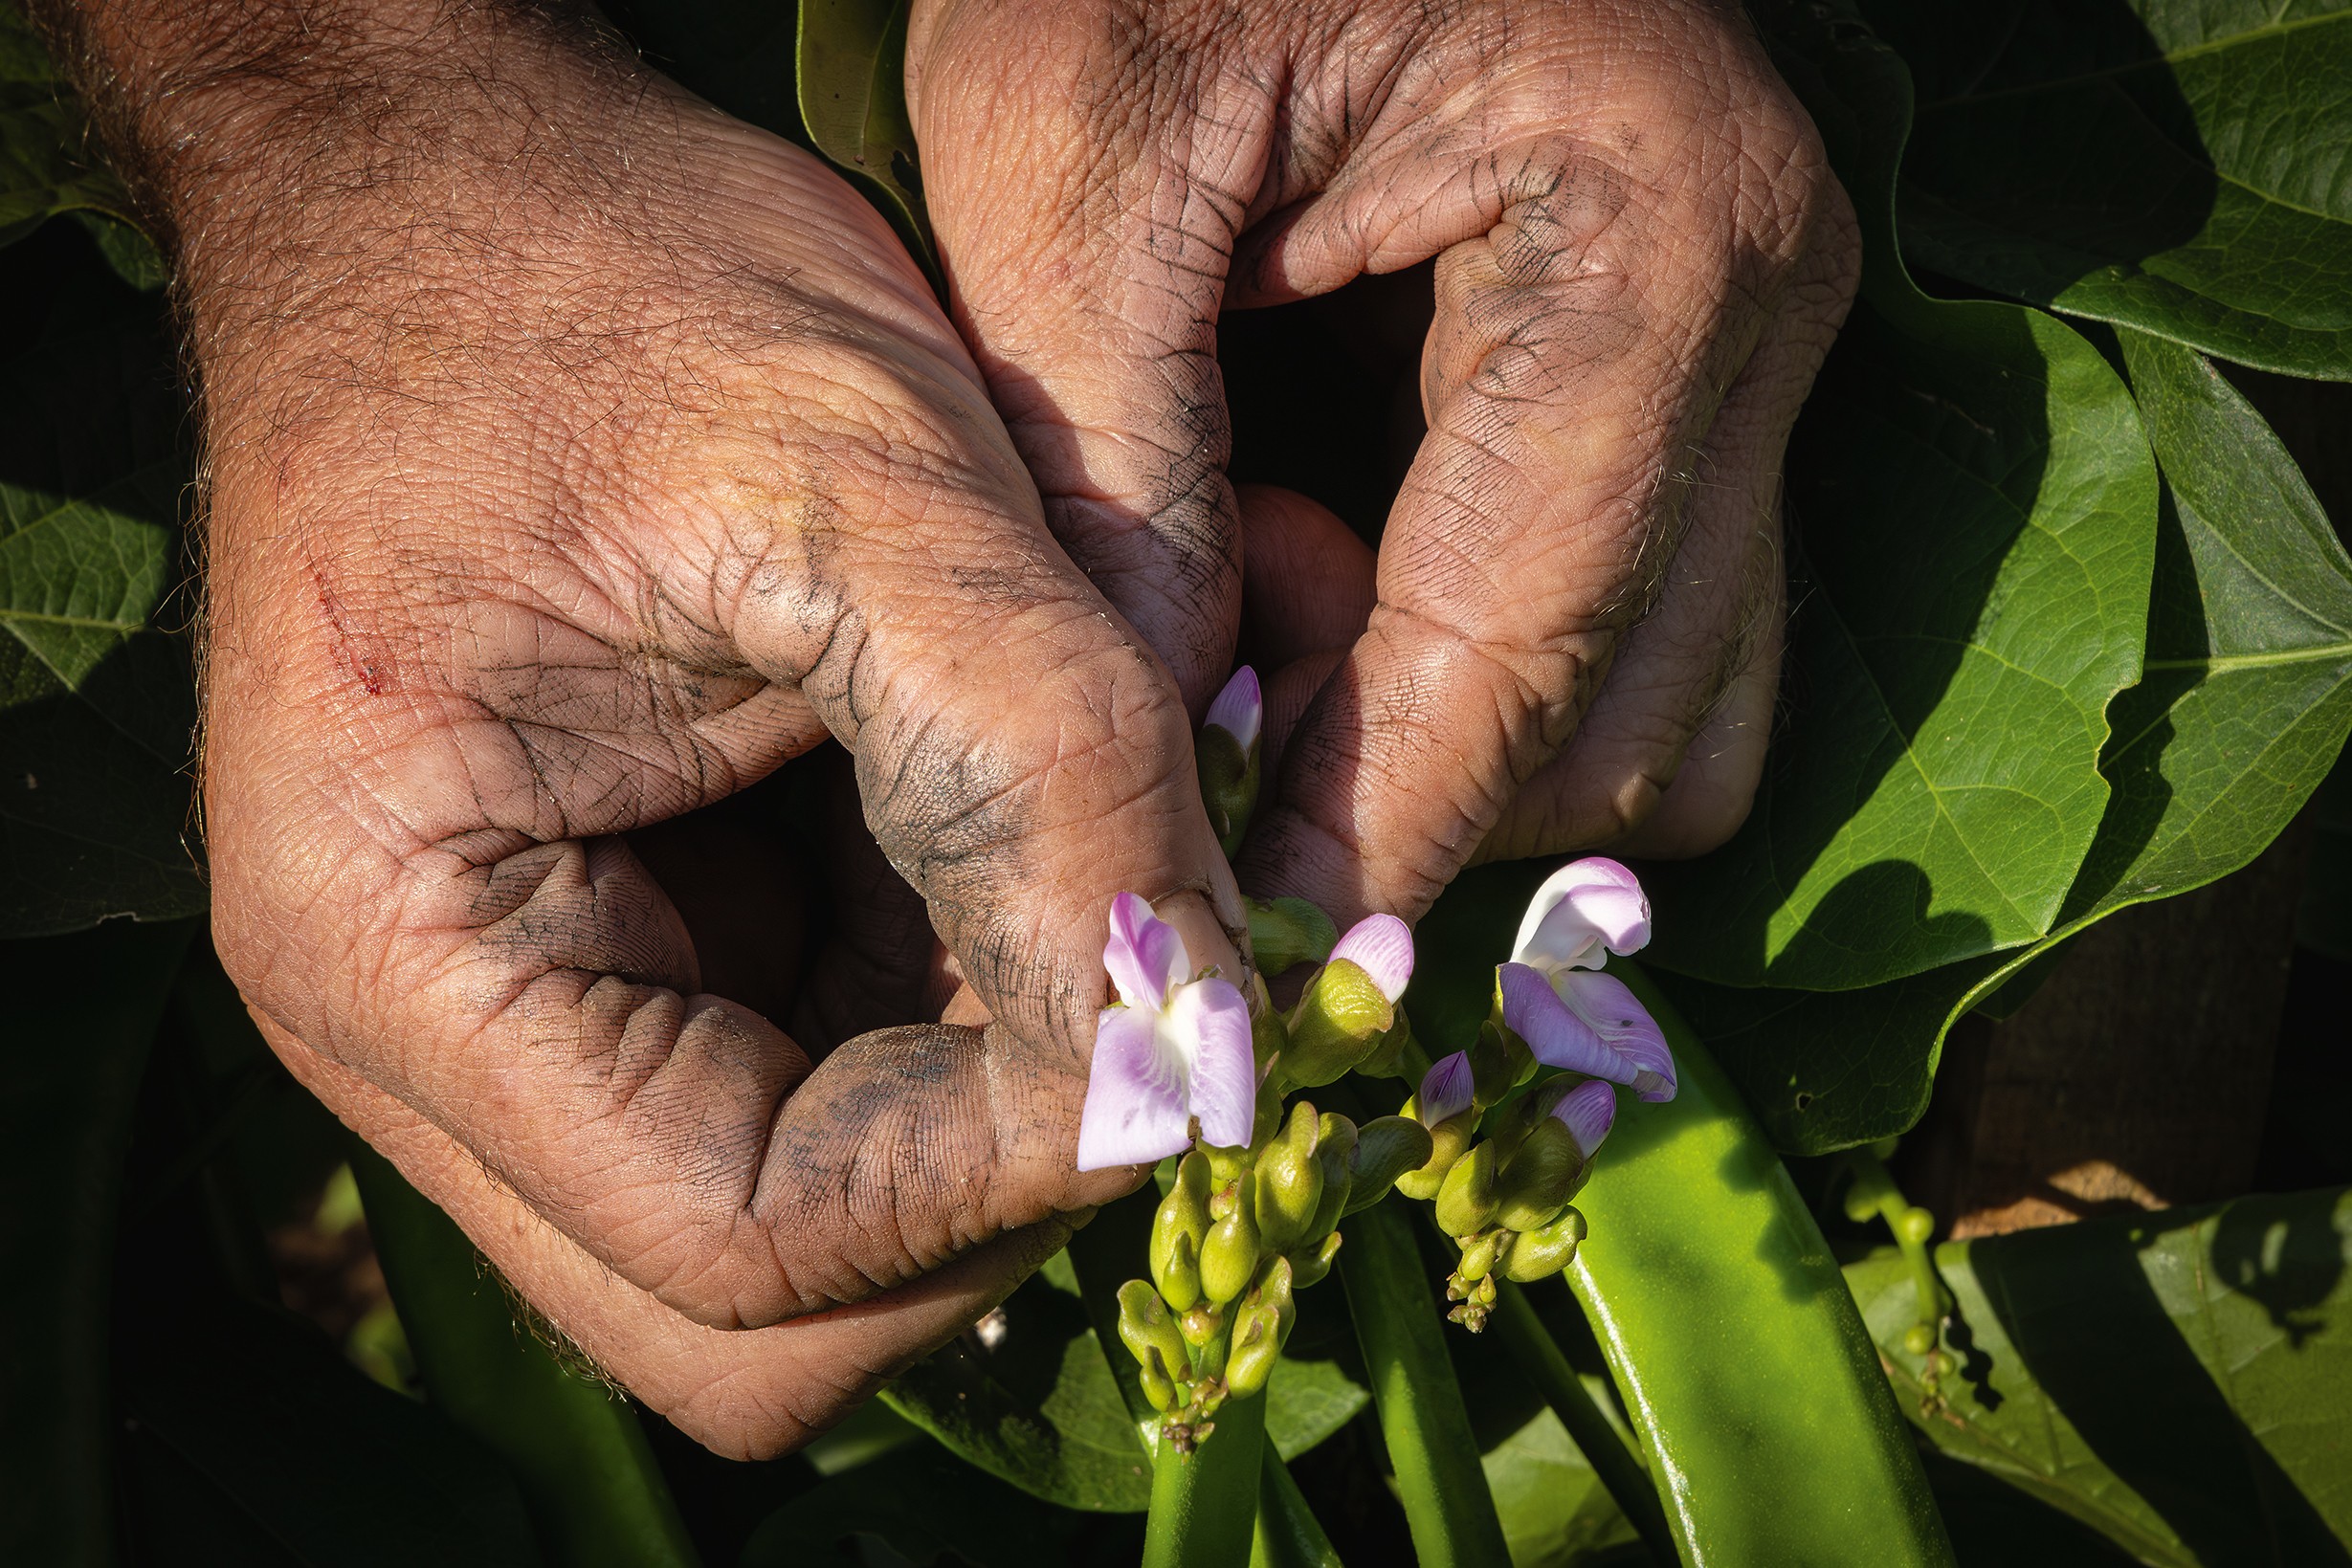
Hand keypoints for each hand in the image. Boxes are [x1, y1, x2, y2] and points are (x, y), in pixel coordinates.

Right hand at [43, 0, 1241, 1454]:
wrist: (449, 170)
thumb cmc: (592, 272)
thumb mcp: (850, 473)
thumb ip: (1038, 769)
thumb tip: (1208, 1045)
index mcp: (411, 949)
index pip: (746, 1247)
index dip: (1002, 1180)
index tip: (1195, 1020)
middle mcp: (444, 1025)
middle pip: (768, 1299)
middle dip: (1003, 1178)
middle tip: (1173, 989)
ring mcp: (542, 989)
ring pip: (832, 1198)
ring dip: (1023, 1063)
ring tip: (1155, 846)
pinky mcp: (640, 925)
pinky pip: (849, 1049)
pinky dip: (998, 967)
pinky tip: (1093, 799)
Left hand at [909, 0, 1859, 921]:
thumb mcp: (1061, 132)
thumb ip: (1106, 454)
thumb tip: (1154, 748)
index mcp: (1654, 239)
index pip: (1529, 649)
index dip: (1375, 838)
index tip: (1228, 970)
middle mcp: (1766, 313)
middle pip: (1630, 724)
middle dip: (1416, 815)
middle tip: (1198, 813)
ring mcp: (1757, 350)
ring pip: (1668, 713)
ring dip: (1465, 768)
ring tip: (1261, 681)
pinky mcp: (1699, 375)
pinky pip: (1648, 634)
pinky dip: (1495, 690)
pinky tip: (1333, 616)